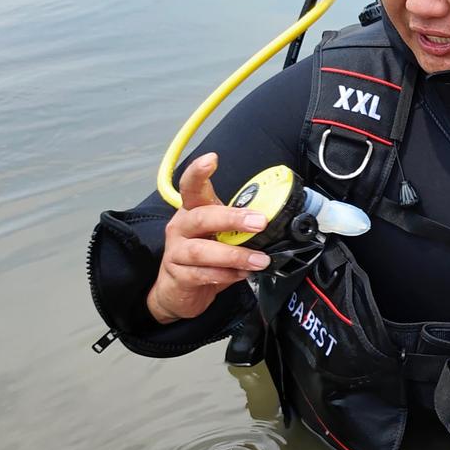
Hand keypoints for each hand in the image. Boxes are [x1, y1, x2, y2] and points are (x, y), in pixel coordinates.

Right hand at [146, 153, 268, 324]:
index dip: (199, 172)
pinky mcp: (177, 276)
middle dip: (232, 218)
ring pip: (201, 250)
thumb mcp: (219, 234)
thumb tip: (272, 219)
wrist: (178, 291)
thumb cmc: (204, 257)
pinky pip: (202, 274)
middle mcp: (181, 227)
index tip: (212, 159)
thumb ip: (238, 226)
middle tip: (260, 223)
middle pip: (202, 217)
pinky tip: (242, 275)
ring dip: (234, 255)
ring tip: (260, 260)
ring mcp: (176, 251)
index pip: (191, 186)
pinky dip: (225, 275)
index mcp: (193, 211)